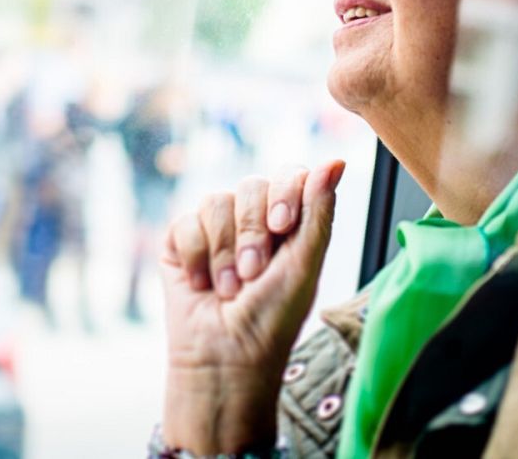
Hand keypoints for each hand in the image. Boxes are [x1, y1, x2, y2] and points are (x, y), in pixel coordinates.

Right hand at [159, 159, 345, 452]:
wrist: (225, 356)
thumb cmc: (273, 319)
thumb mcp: (305, 264)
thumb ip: (319, 211)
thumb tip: (337, 160)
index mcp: (289, 222)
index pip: (288, 175)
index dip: (283, 192)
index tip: (280, 225)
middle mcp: (252, 220)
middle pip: (250, 186)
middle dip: (251, 233)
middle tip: (253, 273)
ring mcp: (215, 230)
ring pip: (215, 202)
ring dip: (223, 251)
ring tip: (229, 288)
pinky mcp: (180, 242)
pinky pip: (184, 222)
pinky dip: (195, 256)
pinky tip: (201, 284)